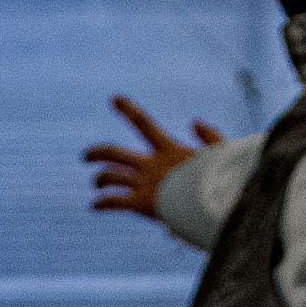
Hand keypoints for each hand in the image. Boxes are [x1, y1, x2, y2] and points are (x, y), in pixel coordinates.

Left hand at [84, 97, 223, 218]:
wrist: (209, 199)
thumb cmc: (219, 177)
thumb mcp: (220, 153)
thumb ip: (209, 137)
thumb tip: (194, 121)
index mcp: (168, 150)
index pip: (145, 124)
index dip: (129, 110)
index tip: (115, 99)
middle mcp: (150, 164)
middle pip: (115, 153)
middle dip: (98, 153)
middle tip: (86, 156)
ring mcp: (143, 183)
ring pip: (110, 177)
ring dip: (100, 180)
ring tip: (96, 184)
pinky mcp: (140, 203)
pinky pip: (114, 202)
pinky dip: (102, 203)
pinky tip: (95, 207)